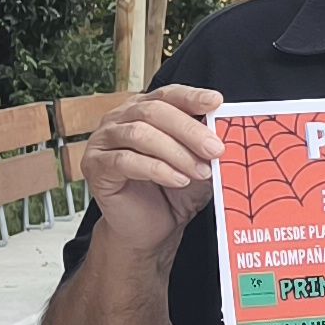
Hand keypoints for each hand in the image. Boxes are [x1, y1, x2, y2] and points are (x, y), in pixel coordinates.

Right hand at [78, 84, 223, 260]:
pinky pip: (125, 161)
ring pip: (139, 134)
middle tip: (216, 149)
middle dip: (189, 130)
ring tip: (201, 171)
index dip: (191, 97)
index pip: (168, 95)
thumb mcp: (198, 164)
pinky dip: (157, 169)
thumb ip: (207, 146)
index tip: (216, 102)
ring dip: (176, 153)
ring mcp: (103, 141)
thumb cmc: (172, 193)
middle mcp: (119, 119)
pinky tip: (178, 180)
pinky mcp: (95, 166)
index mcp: (143, 110)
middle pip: (153, 111)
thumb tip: (229, 131)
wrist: (149, 230)